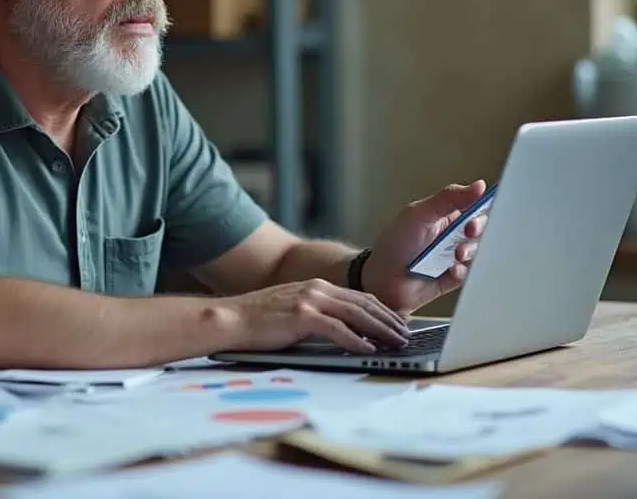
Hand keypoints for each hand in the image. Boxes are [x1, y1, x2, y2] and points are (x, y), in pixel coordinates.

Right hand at [217, 278, 409, 352]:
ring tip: (397, 344)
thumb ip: (318, 316)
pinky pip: (337, 329)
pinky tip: (369, 350)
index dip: (383, 311)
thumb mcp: (294, 312)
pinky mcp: (302, 315)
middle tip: (407, 336)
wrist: (229, 319)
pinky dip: (356, 340)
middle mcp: (317, 288)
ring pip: (357, 314)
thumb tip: (345, 332)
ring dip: (380, 331)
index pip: (360, 297)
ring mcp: (310, 299)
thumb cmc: (258, 322)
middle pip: (364, 304)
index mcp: (317, 286)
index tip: (399, 324)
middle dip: (389, 321)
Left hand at [362, 180, 488, 311]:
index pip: (474, 205)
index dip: (483, 205)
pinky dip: (463, 271)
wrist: (381, 281)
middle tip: (468, 231)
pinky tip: (451, 270)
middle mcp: (452, 235)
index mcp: (446, 215)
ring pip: (478, 251)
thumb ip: (448, 199)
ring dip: (470, 250)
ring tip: (456, 254)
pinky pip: (469, 274)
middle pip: (481, 228)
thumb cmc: (395, 244)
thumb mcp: (419, 214)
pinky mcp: (453, 278)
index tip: (484, 207)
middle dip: (479, 228)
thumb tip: (478, 185)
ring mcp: (453, 257)